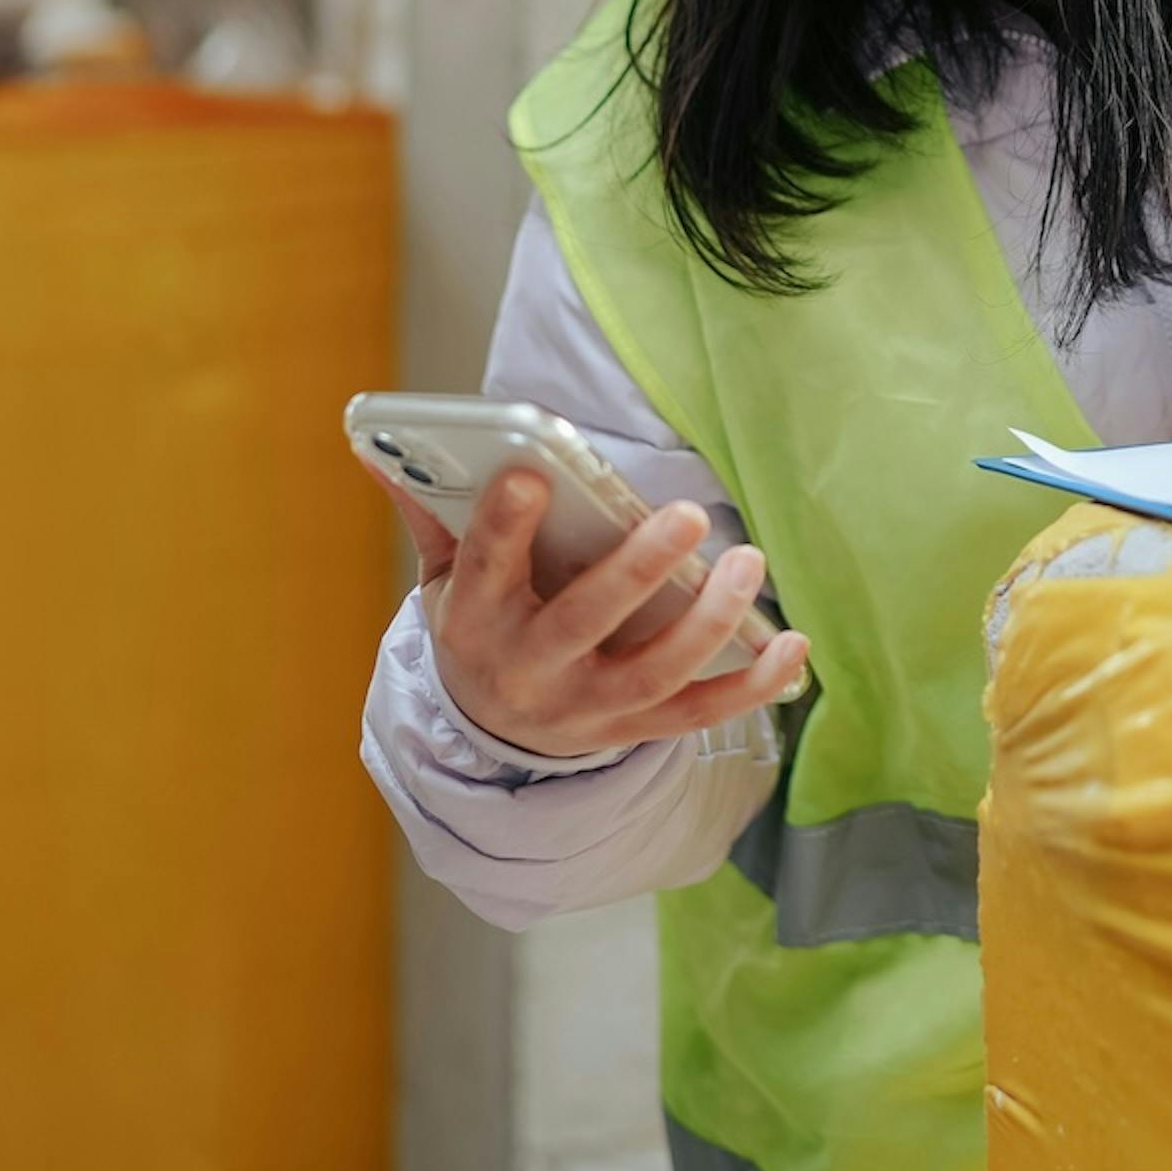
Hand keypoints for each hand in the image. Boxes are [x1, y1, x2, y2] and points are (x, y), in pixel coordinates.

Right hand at [383, 468, 808, 761]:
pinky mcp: (635, 726)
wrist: (493, 726)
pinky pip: (700, 714)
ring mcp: (587, 706)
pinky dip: (752, 686)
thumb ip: (430, 510)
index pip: (487, 569)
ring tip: (746, 560)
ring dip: (708, 620)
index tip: (533, 472)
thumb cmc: (482, 620)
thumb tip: (377, 443)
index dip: (506, 524)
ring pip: (653, 671)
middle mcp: (531, 670)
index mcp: (476, 620)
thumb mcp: (444, 574)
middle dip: (636, 570)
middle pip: (583, 623)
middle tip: (687, 513)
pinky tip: (793, 646)